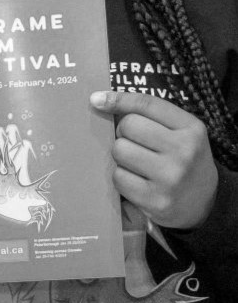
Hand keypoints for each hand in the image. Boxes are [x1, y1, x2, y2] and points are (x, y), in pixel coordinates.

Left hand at [90, 90, 218, 228]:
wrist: (206, 203)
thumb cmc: (180, 158)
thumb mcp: (177, 130)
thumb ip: (145, 112)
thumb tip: (98, 99)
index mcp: (191, 129)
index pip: (146, 104)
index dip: (118, 99)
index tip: (96, 100)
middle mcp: (184, 151)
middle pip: (128, 126)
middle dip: (123, 133)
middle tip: (134, 144)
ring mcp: (171, 177)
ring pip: (119, 150)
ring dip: (120, 156)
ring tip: (136, 164)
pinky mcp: (157, 201)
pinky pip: (118, 177)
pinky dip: (121, 178)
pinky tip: (136, 181)